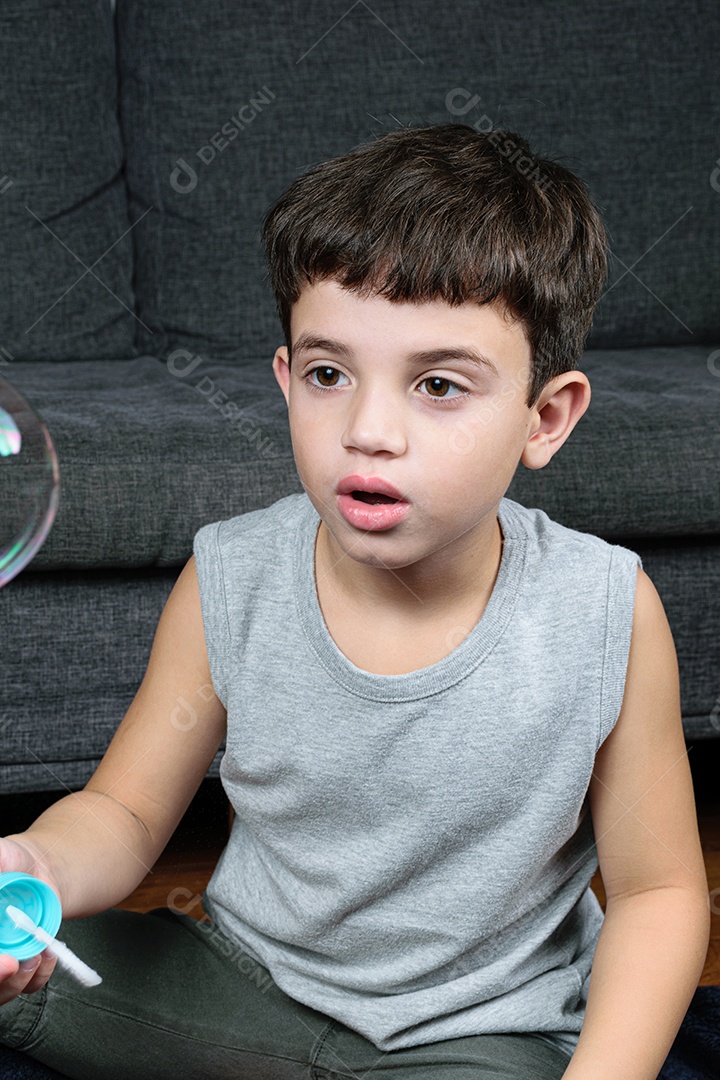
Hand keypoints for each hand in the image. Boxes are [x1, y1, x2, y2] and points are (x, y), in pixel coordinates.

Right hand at [0, 836, 59, 1004]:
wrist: (39, 869)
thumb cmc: (10, 861)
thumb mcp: (0, 855)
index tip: (3, 958)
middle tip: (12, 963)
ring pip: (0, 993)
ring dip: (16, 981)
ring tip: (34, 956)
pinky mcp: (20, 967)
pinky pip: (26, 986)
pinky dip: (39, 976)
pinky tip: (47, 953)